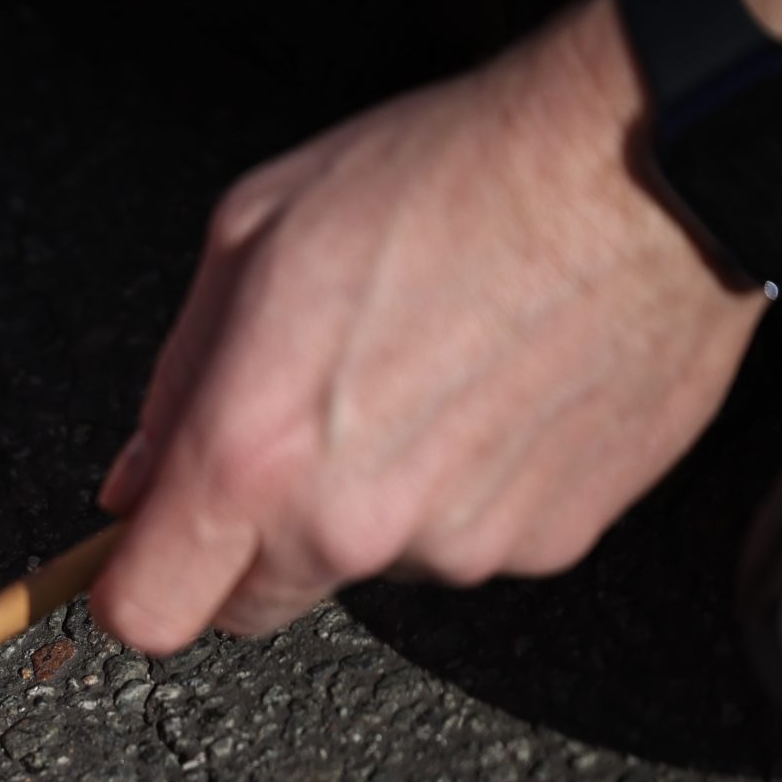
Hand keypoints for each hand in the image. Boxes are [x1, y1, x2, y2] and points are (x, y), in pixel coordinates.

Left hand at [91, 0, 766, 652]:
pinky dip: (464, 490)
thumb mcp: (250, 235)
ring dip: (367, 502)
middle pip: (251, 608)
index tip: (144, 554)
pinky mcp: (548, 543)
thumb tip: (138, 480)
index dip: (133, 585)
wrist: (648, 168)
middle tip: (289, 437)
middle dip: (245, 547)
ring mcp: (457, 545)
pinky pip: (467, 542)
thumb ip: (175, 383)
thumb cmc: (452, 177)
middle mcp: (351, 523)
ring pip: (366, 564)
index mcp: (253, 454)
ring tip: (418, 378)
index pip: (149, 614)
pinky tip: (490, 393)